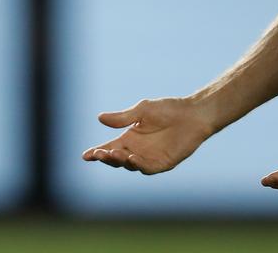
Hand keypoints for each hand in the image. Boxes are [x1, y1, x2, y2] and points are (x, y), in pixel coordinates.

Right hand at [81, 97, 212, 174]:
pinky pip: (147, 168)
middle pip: (116, 159)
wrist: (192, 114)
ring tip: (113, 153)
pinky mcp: (163, 163)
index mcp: (130, 137)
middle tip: (97, 154)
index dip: (97, 152)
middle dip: (106, 157)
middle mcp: (137, 150)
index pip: (109, 147)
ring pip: (129, 165)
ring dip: (120, 161)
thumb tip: (99, 118)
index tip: (84, 156)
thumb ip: (122, 117)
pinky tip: (131, 158)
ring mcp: (149, 158)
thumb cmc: (167, 109)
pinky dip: (138, 165)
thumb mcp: (141, 110)